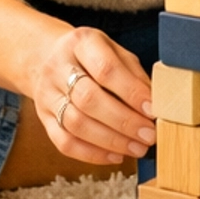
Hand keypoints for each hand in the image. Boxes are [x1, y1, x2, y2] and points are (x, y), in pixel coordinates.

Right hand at [28, 25, 154, 164]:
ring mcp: (47, 94)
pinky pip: (64, 142)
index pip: (105, 68)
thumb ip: (134, 75)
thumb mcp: (115, 52)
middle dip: (123, 121)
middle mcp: (59, 67)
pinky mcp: (43, 118)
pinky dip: (92, 153)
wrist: (46, 56)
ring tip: (137, 148)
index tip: (152, 110)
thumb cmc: (92, 56)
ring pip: (76, 123)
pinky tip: (116, 155)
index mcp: (81, 43)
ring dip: (111, 141)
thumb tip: (156, 105)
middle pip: (88, 98)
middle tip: (149, 135)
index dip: (131, 92)